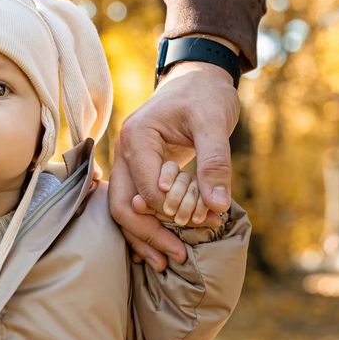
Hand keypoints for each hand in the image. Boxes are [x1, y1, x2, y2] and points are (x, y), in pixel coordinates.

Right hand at [109, 61, 239, 269]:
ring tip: (167, 261)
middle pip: (122, 205)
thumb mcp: (215, 123)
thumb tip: (217, 207)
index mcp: (137, 138)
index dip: (169, 213)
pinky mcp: (138, 169)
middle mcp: (123, 151)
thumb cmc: (206, 96)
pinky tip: (160, 245)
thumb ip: (215, 163)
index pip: (145, 189)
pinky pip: (134, 203)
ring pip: (123, 208)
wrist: (197, 78)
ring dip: (143, 236)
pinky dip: (146, 225)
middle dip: (148, 235)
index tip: (199, 227)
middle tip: (175, 258)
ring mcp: (127, 161)